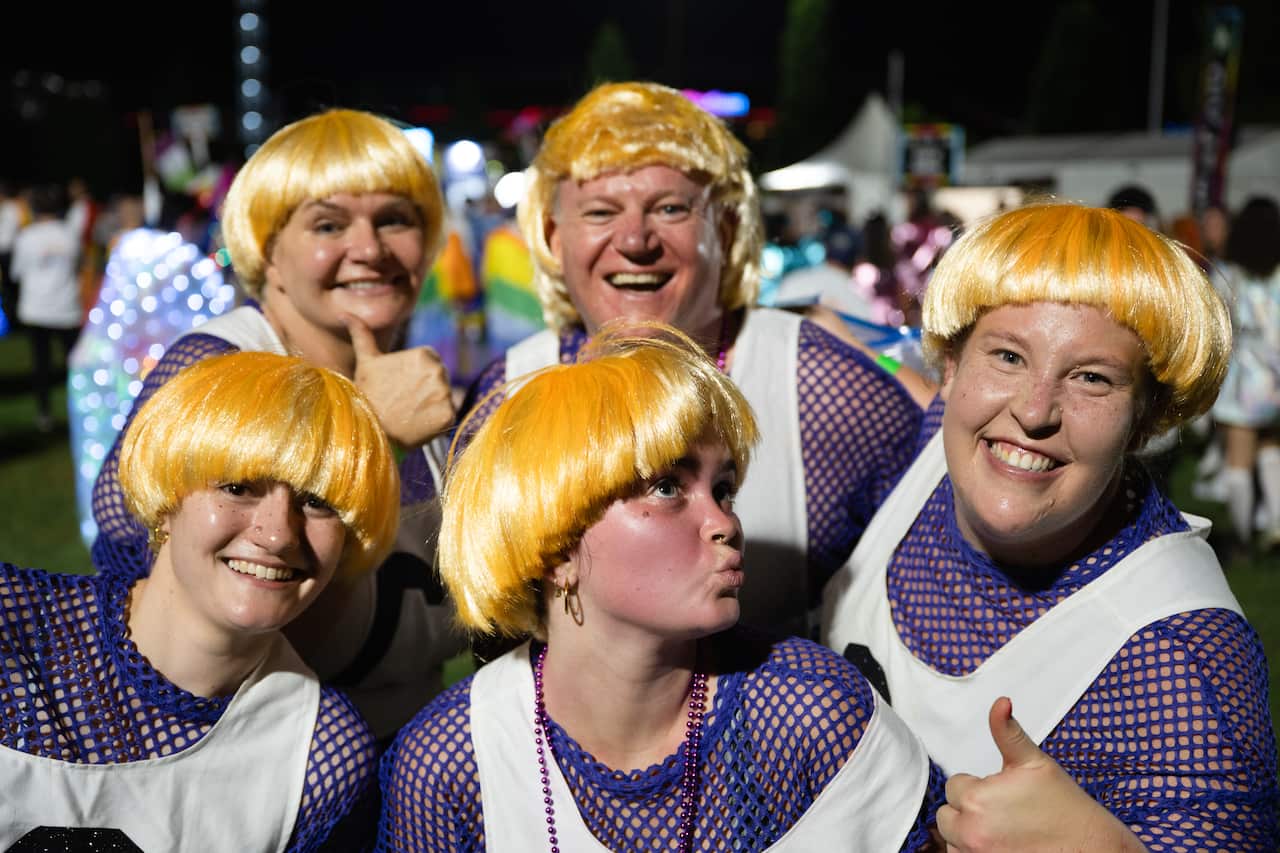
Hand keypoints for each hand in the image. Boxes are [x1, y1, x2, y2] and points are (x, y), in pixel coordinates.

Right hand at [344, 314, 455, 448]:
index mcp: (424, 355)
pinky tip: (418, 422)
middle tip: (404, 400)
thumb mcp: (365, 360)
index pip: (431, 362)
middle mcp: (438, 372)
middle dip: (425, 388)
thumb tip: (344, 313)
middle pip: (439, 379)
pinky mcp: (449, 416)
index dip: (415, 374)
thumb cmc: (366, 392)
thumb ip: (362, 334)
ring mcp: (445, 394)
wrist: (369, 428)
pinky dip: (437, 421)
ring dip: (431, 404)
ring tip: (409, 411)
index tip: (401, 385)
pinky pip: (448, 416)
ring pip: (444, 397)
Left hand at [935, 697, 1146, 851]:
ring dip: (968, 835)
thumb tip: (1000, 702)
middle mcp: (971, 832)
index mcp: (977, 799)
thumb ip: (1008, 732)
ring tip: (1003, 832)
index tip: (1000, 794)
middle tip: (1000, 813)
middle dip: (968, 811)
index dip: (977, 787)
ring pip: (952, 841)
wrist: (1094, 849)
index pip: (954, 786)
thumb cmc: (1066, 808)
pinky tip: (1002, 846)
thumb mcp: (1035, 763)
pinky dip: (974, 852)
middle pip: (946, 816)